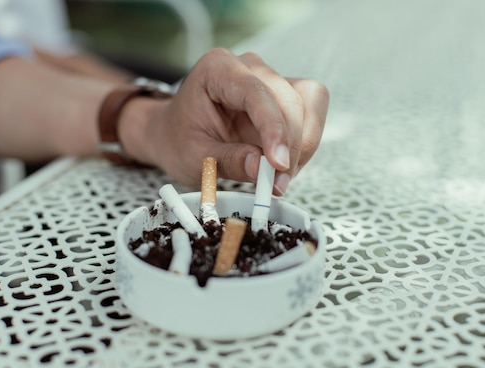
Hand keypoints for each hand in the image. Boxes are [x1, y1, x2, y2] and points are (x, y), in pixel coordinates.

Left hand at [124, 48, 328, 194]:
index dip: (273, 128)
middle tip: (276, 184)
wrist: (174, 134)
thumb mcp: (195, 158)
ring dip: (302, 144)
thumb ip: (228, 161)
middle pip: (289, 98)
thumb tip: (262, 169)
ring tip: (278, 177)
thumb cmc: (179, 140)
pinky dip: (303, 144)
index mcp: (218, 69)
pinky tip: (282, 166)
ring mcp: (270, 79)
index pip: (257, 93)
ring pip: (309, 103)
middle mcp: (249, 67)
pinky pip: (310, 115)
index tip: (278, 164)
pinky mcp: (284, 97)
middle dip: (291, 144)